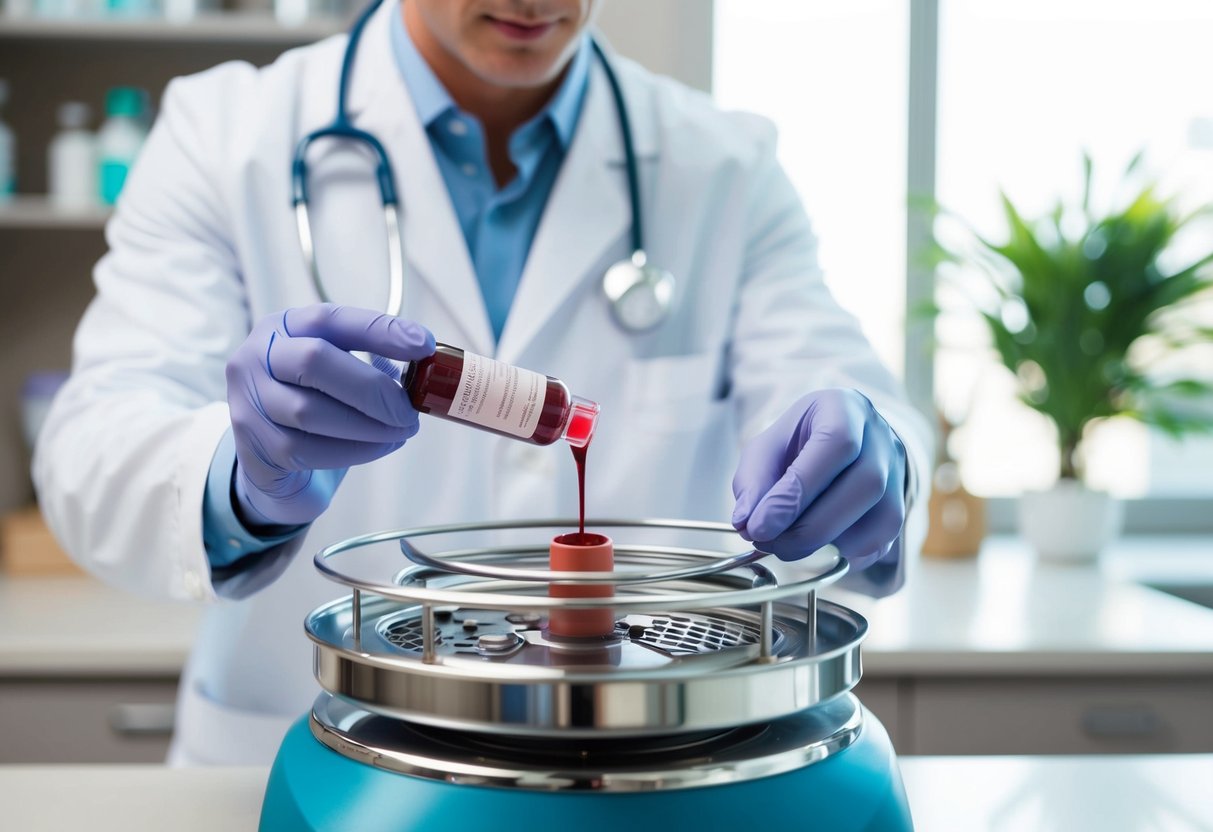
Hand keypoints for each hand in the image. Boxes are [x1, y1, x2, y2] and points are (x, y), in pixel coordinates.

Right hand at [226, 303, 434, 526]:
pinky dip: (354, 450)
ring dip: (368, 425)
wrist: (272, 463)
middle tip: (408, 411)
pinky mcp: (253, 447)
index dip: (380, 330)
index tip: (423, 345)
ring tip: (399, 431)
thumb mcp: (337, 374)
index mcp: (283, 327)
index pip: (331, 319)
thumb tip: (421, 363)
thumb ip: (370, 362)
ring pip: (310, 411)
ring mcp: (248, 402)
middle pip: (315, 361)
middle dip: (372, 388)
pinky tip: (377, 447)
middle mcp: (255, 357)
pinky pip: (308, 449)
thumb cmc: (315, 406)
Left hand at [731, 389, 906, 566]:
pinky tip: (819, 549)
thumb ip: (753, 480)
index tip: (759, 527)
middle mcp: (881, 437)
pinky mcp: (900, 504)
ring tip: (788, 546)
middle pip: (866, 484)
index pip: (835, 445)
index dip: (797, 492)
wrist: (833, 441)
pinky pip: (886, 537)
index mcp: (845, 409)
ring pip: (883, 516)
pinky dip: (851, 553)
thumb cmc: (796, 443)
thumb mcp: (766, 448)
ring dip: (830, 542)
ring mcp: (897, 471)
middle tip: (770, 543)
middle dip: (811, 526)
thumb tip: (746, 522)